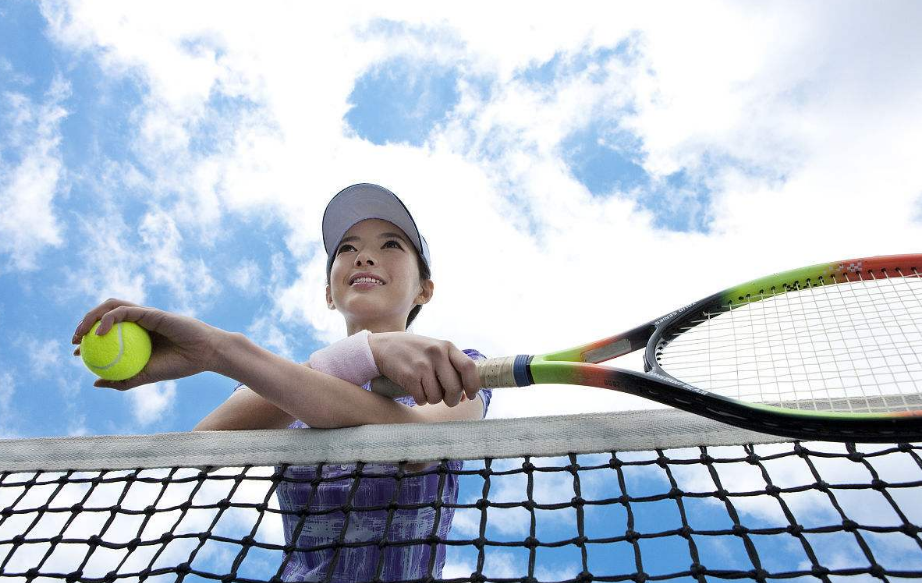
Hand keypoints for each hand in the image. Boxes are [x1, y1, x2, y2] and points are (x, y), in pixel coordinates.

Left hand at [72, 299, 229, 389]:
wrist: (204, 355)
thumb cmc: (179, 365)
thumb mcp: (145, 376)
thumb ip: (121, 380)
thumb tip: (95, 382)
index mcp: (136, 336)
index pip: (106, 332)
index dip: (86, 339)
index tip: (76, 353)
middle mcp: (138, 322)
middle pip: (104, 315)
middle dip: (84, 324)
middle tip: (74, 341)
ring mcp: (144, 314)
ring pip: (111, 307)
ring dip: (91, 316)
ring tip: (81, 333)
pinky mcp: (149, 311)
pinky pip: (123, 311)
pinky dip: (108, 319)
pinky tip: (99, 333)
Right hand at [367, 332, 480, 406]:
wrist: (383, 346)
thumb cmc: (414, 352)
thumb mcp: (435, 352)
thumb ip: (451, 369)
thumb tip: (466, 397)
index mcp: (447, 346)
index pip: (469, 367)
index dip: (473, 385)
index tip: (471, 395)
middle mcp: (437, 353)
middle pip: (455, 388)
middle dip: (452, 400)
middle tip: (447, 400)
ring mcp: (422, 364)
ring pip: (437, 397)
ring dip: (433, 399)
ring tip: (426, 389)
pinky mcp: (409, 376)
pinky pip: (422, 399)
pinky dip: (420, 399)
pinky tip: (415, 390)